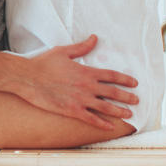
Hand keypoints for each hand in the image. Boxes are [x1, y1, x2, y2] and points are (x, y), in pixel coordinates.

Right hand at [16, 35, 139, 129]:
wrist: (27, 77)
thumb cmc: (43, 63)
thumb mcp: (63, 51)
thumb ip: (82, 47)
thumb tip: (95, 38)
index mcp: (86, 71)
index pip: (112, 75)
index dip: (125, 79)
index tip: (134, 83)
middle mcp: (87, 86)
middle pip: (113, 92)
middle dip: (127, 97)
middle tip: (137, 100)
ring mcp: (80, 99)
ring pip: (106, 107)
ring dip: (120, 111)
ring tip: (129, 114)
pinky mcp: (71, 110)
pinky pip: (91, 119)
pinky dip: (102, 123)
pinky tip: (110, 127)